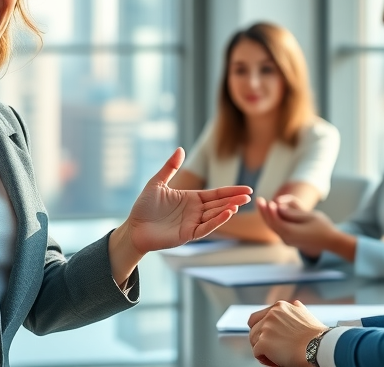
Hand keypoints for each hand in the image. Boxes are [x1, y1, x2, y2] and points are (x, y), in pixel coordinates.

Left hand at [124, 148, 251, 253]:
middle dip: (234, 199)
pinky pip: (205, 228)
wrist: (133, 227)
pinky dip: (217, 221)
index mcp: (191, 198)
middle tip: (249, 195)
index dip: (231, 191)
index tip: (247, 188)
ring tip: (240, 203)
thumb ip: (170, 167)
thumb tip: (180, 149)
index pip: (215, 194)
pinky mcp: (188, 234)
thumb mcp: (157, 183)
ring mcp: (193, 223)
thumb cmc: (144, 206)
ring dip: (228, 210)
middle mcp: (195, 211)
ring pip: (215, 215)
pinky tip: (227, 214)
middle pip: (219, 204)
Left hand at [248, 301, 327, 366]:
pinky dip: (264, 359)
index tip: (268, 337)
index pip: (260, 316)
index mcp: (281, 306)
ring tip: (275, 356)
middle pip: (254, 327)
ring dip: (262, 348)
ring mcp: (267, 327)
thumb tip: (287, 320)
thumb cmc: (318, 337)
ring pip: (253, 340)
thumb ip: (291, 315)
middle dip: (260, 338)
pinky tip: (276, 361)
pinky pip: (256, 352)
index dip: (261, 328)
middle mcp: (272, 314)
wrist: (321, 347)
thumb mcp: (304, 316)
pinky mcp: (264, 342)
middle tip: (271, 348)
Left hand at [257, 197, 340, 258]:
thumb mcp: (309, 216)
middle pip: (271, 224)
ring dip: (267, 216)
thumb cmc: (323, 226)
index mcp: (292, 233)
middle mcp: (287, 239)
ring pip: (273, 227)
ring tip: (262, 204)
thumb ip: (293, 212)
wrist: (331, 241)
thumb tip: (278, 207)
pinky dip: (273, 220)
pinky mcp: (289, 240)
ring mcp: (287, 241)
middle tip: (258, 199)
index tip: (267, 201)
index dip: (270, 211)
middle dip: (264, 212)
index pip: (276, 221)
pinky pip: (277, 229)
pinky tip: (270, 211)